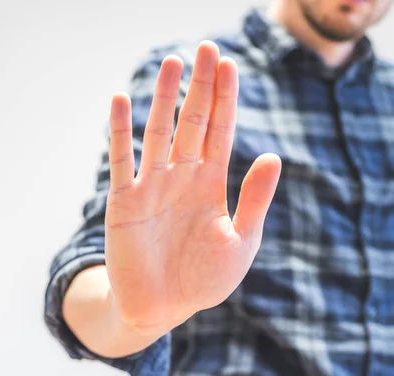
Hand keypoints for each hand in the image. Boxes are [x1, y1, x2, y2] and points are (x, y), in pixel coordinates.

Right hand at [105, 41, 281, 332]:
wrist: (164, 308)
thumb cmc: (205, 280)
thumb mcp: (241, 241)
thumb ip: (254, 200)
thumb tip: (273, 157)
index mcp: (212, 184)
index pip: (221, 131)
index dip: (226, 98)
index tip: (229, 65)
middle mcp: (183, 176)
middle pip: (193, 121)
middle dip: (200, 87)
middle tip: (206, 49)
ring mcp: (153, 185)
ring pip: (159, 132)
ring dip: (164, 98)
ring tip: (172, 63)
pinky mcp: (125, 200)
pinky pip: (121, 160)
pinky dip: (120, 131)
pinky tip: (120, 100)